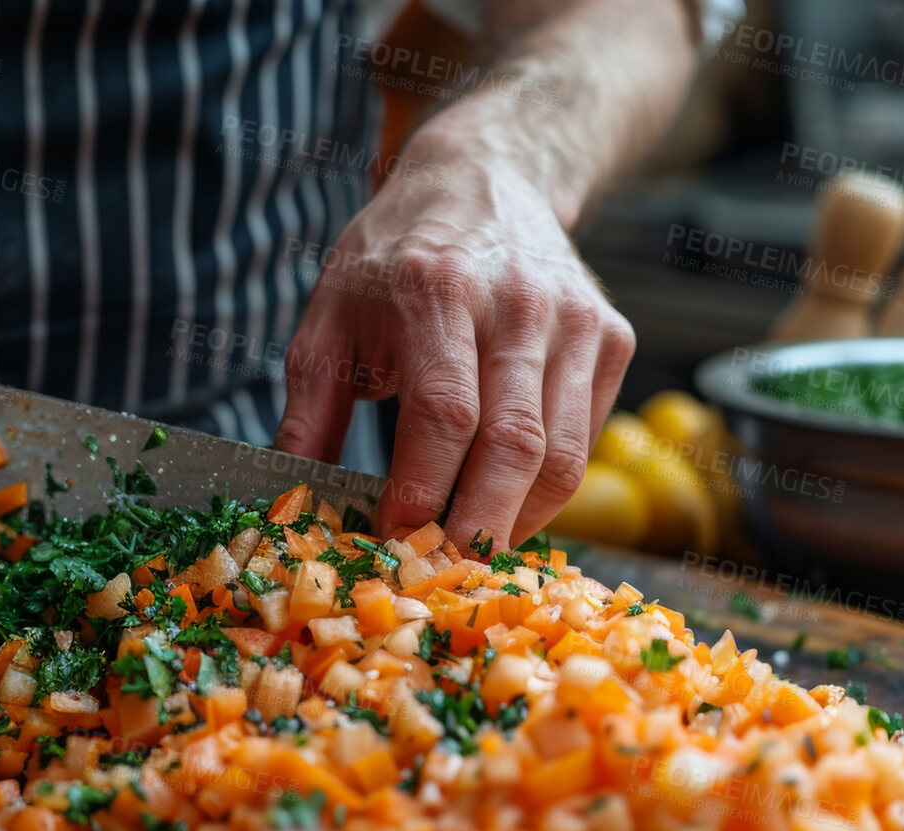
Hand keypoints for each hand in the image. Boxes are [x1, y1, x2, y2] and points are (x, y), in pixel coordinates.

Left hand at [275, 98, 635, 553]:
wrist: (486, 180)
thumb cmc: (393, 260)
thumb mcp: (329, 320)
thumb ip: (307, 413)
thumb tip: (292, 504)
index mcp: (436, 291)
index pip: (444, 412)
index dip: (423, 489)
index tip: (394, 538)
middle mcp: (518, 303)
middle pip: (514, 445)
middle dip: (478, 527)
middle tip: (444, 576)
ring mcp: (575, 321)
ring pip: (562, 455)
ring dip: (518, 522)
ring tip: (474, 554)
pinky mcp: (611, 338)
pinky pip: (585, 440)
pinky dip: (547, 490)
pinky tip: (505, 509)